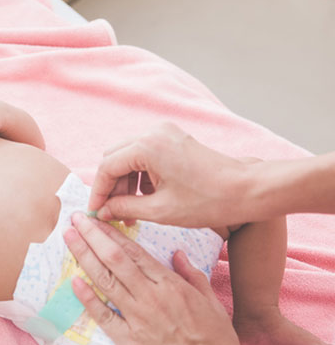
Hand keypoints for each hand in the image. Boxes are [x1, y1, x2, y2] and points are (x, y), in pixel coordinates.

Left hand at [64, 215, 291, 344]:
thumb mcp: (212, 304)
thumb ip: (192, 275)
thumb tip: (178, 253)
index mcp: (171, 285)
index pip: (134, 251)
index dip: (112, 233)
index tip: (97, 219)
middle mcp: (152, 298)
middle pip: (115, 259)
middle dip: (93, 235)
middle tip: (75, 219)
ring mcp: (139, 320)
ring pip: (105, 281)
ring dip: (84, 256)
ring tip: (68, 238)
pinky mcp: (130, 343)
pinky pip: (104, 316)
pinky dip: (87, 298)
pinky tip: (73, 281)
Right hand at [88, 122, 253, 227]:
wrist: (248, 190)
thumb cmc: (208, 201)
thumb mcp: (161, 211)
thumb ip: (125, 208)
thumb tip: (103, 211)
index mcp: (147, 146)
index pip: (107, 167)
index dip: (98, 192)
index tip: (95, 212)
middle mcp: (152, 132)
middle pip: (114, 158)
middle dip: (111, 186)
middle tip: (111, 212)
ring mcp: (164, 133)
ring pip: (128, 156)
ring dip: (125, 182)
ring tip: (130, 211)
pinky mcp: (173, 139)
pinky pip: (145, 154)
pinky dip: (140, 175)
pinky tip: (146, 199)